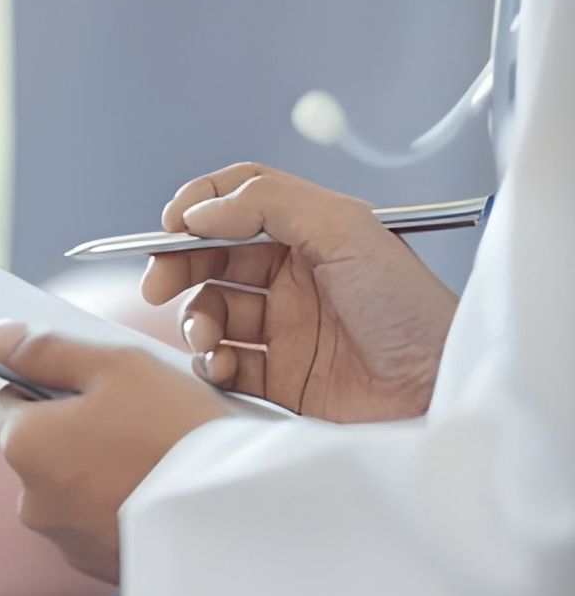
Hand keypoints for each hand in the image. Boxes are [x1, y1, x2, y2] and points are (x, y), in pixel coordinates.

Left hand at [0, 323, 227, 581]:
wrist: (237, 519)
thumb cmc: (176, 431)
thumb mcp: (117, 365)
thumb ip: (49, 349)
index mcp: (22, 445)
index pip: (10, 398)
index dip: (49, 380)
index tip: (94, 379)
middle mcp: (31, 500)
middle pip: (42, 446)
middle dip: (78, 427)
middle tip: (139, 415)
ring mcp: (66, 541)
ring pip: (73, 488)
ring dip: (101, 470)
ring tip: (158, 456)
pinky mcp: (100, 568)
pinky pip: (101, 524)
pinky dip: (122, 506)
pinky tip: (162, 493)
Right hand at [143, 163, 458, 421]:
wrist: (438, 395)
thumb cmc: (408, 310)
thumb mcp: (347, 230)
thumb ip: (269, 204)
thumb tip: (198, 211)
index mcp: (315, 234)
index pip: (242, 201)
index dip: (199, 206)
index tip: (170, 225)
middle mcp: (297, 277)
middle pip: (214, 257)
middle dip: (179, 267)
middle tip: (157, 286)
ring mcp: (286, 329)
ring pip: (212, 312)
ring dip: (195, 320)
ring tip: (206, 338)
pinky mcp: (281, 380)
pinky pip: (224, 364)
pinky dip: (211, 364)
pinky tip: (224, 367)